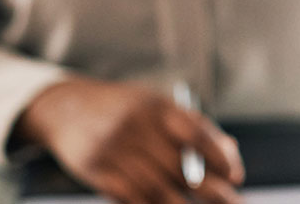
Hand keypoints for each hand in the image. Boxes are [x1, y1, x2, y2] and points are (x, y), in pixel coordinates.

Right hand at [16, 77, 244, 203]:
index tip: (235, 176)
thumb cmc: (123, 110)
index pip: (195, 133)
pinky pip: (131, 197)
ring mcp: (113, 150)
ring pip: (157, 189)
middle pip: (181, 167)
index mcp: (155, 106)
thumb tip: (229, 153)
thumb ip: (191, 127)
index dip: (219, 157)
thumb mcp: (154, 106)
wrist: (64, 107)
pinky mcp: (96, 171)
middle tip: (232, 203)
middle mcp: (135, 127)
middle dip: (212, 191)